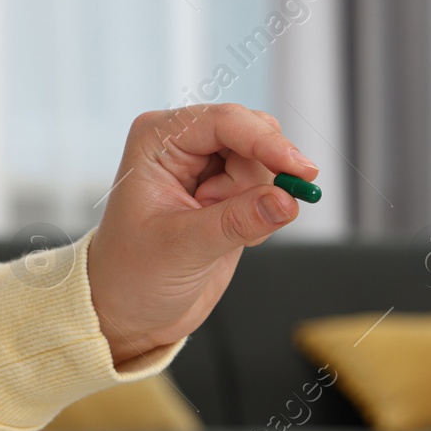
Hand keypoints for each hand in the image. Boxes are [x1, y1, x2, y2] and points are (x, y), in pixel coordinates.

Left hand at [87, 104, 318, 365]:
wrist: (130, 308)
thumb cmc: (133, 273)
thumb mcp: (184, 248)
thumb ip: (237, 221)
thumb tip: (287, 201)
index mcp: (159, 139)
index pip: (224, 122)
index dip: (266, 143)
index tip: (300, 172)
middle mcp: (184, 144)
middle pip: (253, 138)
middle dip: (259, 180)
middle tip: (238, 220)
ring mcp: (208, 169)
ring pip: (266, 165)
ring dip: (258, 203)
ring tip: (221, 234)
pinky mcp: (229, 194)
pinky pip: (270, 191)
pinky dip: (264, 216)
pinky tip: (233, 239)